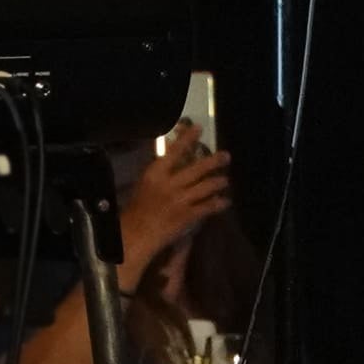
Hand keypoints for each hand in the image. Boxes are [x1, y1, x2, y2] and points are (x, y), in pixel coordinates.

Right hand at [121, 123, 234, 278]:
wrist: (136, 235)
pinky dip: (218, 204)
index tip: (199, 128)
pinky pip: (208, 207)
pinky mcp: (188, 216)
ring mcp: (180, 200)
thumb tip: (173, 153)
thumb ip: (160, 169)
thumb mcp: (145, 182)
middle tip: (226, 155)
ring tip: (225, 180)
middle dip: (214, 161)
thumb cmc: (137, 207)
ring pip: (206, 187)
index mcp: (156, 173)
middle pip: (197, 168)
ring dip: (218, 182)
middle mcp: (170, 184)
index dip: (188, 138)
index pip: (174, 151)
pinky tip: (225, 201)